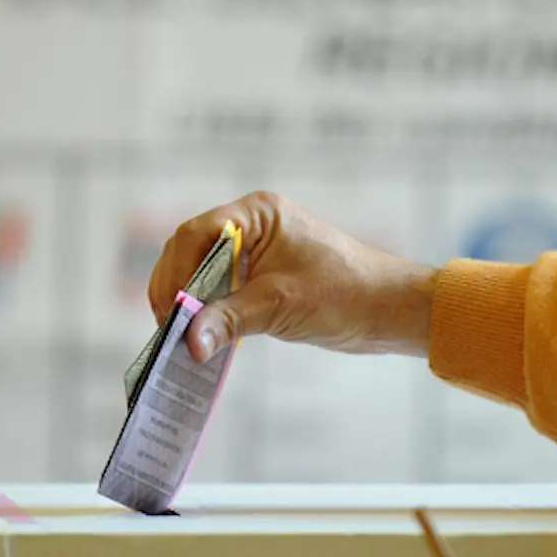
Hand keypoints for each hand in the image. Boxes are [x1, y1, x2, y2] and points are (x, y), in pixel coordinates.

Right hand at [148, 191, 438, 362]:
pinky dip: (207, 311)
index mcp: (258, 214)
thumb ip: (229, 320)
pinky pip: (220, 289)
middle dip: (176, 288)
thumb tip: (188, 343)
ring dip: (189, 302)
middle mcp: (252, 226)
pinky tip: (201, 336)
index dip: (177, 272)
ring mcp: (256, 251)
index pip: (197, 233)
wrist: (389, 310)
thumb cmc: (345, 293)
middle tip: (167, 327)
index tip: (171, 310)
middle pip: (191, 250)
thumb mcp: (279, 306)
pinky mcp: (261, 277)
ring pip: (201, 271)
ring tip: (179, 336)